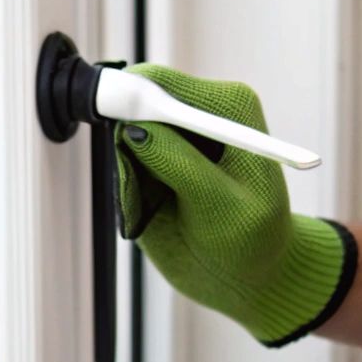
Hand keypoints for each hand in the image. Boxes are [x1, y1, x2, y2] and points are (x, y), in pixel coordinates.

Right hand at [116, 64, 354, 345]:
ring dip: (127, 170)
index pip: (169, 87)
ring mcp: (175, 136)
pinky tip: (149, 211)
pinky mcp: (156, 160)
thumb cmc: (248, 241)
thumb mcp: (221, 208)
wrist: (245, 275)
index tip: (113, 118)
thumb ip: (181, 165)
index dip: (134, 97)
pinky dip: (126, 186)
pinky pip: (123, 162)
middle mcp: (199, 113)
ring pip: (124, 134)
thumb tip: (136, 130)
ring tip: (155, 209)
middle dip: (128, 138)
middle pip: (138, 101)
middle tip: (139, 184)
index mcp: (229, 108)